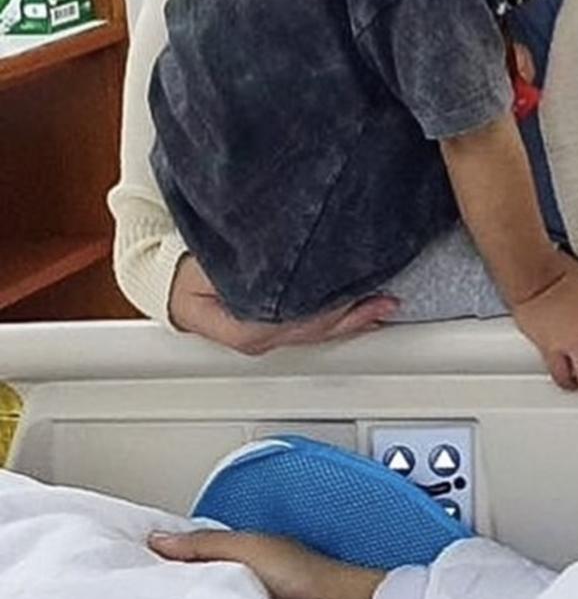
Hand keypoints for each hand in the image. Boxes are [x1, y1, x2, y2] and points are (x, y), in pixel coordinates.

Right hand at [149, 528, 382, 598]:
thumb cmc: (308, 576)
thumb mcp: (248, 550)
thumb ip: (205, 545)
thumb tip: (158, 539)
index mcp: (241, 549)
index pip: (192, 549)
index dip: (163, 555)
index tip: (127, 563)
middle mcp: (244, 574)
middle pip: (196, 577)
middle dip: (169, 587)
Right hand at [168, 256, 396, 356]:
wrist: (171, 281)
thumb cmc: (188, 268)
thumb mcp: (211, 261)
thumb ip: (247, 267)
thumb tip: (280, 259)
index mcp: (248, 329)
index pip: (302, 320)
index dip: (333, 306)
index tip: (358, 291)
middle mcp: (263, 339)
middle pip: (318, 329)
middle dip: (354, 313)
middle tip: (385, 300)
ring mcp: (271, 338)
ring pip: (320, 332)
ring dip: (354, 316)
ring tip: (384, 305)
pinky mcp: (280, 330)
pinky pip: (316, 326)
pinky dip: (342, 316)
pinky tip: (363, 310)